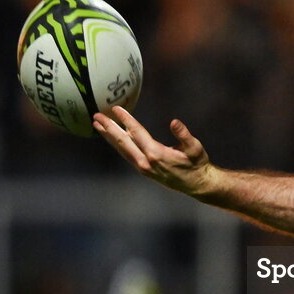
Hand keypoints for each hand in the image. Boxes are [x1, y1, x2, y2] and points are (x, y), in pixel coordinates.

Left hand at [93, 107, 213, 195]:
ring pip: (122, 149)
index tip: (116, 109)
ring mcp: (142, 167)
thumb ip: (184, 135)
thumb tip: (174, 122)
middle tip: (96, 115)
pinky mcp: (143, 170)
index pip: (137, 133)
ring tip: (97, 125)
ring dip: (109, 136)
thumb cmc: (197, 164)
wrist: (196, 184)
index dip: (126, 120)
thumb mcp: (195, 148)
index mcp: (156, 154)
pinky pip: (126, 154)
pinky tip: (112, 138)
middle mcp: (145, 162)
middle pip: (123, 141)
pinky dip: (116, 144)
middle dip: (109, 128)